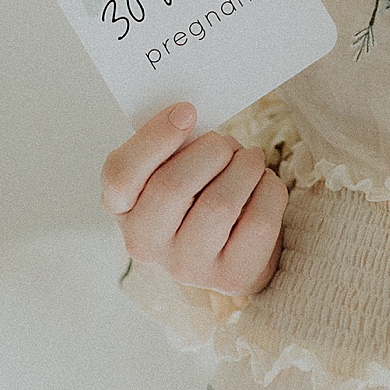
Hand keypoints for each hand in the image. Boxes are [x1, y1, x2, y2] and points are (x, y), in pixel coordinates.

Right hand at [101, 102, 287, 297]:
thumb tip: (186, 115)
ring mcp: (185, 267)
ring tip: (249, 161)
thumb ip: (170, 141)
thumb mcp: (172, 162)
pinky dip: (269, 190)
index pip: (120, 176)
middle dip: (211, 150)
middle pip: (172, 186)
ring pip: (219, 205)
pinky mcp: (229, 277)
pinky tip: (263, 185)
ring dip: (244, 167)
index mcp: (121, 207)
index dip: (154, 138)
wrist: (233, 244)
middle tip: (226, 144)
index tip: (187, 111)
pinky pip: (258, 221)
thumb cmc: (197, 189)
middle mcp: (145, 244)